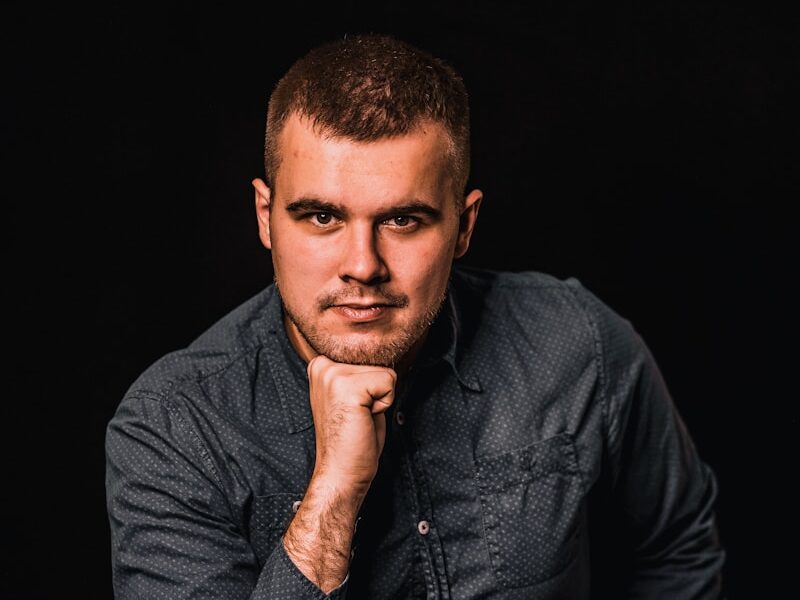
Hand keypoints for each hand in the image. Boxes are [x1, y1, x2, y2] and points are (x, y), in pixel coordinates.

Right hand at [306, 355, 395, 491]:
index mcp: (321, 365)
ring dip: (380, 399)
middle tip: (357, 415)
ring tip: (359, 417)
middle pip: (378, 362)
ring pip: (386, 372)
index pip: (368, 356)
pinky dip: (384, 405)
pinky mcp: (347, 387)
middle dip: (376, 391)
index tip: (353, 407)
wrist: (340, 472)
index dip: (371, 385)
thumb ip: (360, 373)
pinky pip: (389, 383)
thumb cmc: (351, 438)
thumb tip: (384, 351)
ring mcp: (333, 374)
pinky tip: (363, 419)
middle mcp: (323, 365)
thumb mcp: (353, 395)